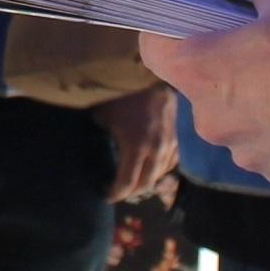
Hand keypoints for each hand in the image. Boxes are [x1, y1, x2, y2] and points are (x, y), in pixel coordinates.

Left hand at [89, 84, 177, 201]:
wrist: (153, 75)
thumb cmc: (124, 93)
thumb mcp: (104, 114)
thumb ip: (100, 132)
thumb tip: (91, 142)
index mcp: (136, 147)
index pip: (127, 183)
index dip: (116, 194)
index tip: (107, 196)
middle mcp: (156, 150)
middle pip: (146, 184)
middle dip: (131, 192)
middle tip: (119, 193)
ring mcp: (170, 144)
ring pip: (161, 173)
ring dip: (147, 181)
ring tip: (134, 182)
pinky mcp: (178, 136)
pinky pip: (172, 161)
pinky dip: (160, 168)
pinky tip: (152, 167)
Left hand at [137, 0, 269, 190]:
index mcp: (200, 70)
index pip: (154, 47)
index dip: (167, 28)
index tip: (189, 19)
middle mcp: (210, 117)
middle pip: (202, 82)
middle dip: (228, 65)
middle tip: (264, 46)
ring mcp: (242, 151)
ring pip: (238, 116)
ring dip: (258, 99)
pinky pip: (269, 144)